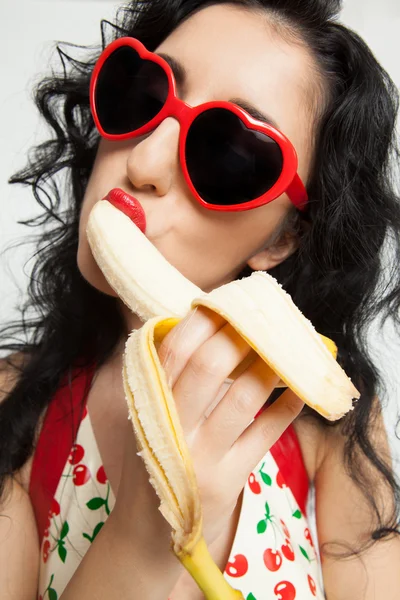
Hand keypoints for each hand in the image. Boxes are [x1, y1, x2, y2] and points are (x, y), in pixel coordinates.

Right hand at [155, 305, 303, 545]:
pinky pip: (266, 435)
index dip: (206, 320)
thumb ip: (169, 376)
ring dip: (272, 366)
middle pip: (209, 365)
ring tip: (290, 350)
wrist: (148, 531)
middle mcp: (171, 426)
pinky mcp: (228, 482)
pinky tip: (300, 388)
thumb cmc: (156, 459)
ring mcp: (201, 457)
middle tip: (264, 322)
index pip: (175, 348)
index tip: (231, 302)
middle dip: (243, 335)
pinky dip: (288, 406)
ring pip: (244, 398)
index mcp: (149, 402)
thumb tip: (211, 326)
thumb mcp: (149, 415)